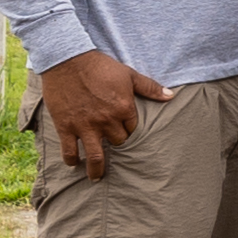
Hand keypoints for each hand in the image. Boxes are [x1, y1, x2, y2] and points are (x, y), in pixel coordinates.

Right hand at [35, 51, 170, 177]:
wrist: (68, 60)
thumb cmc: (100, 66)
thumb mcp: (129, 75)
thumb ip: (150, 88)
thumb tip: (171, 96)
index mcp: (123, 108)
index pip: (132, 129)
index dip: (128, 130)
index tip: (124, 131)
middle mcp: (106, 120)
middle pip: (117, 141)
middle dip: (115, 143)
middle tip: (111, 147)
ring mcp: (85, 126)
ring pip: (95, 155)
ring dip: (96, 168)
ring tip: (96, 176)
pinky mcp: (66, 127)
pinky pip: (69, 150)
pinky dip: (72, 159)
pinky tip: (73, 163)